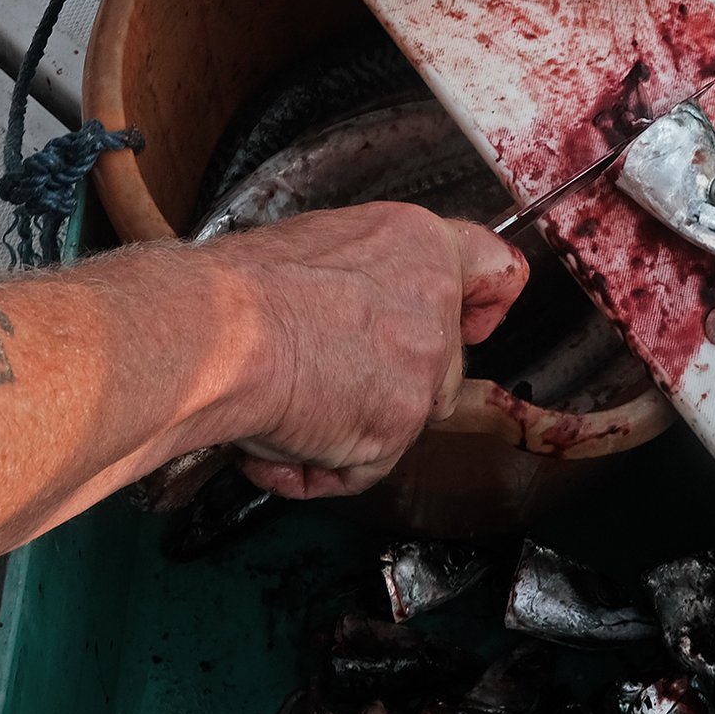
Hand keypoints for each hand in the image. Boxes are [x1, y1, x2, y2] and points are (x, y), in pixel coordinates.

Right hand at [202, 204, 527, 498]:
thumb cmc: (239, 286)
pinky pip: (361, 467)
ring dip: (341, 429)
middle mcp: (436, 304)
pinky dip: (314, 468)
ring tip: (275, 413)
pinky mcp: (399, 425)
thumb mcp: (315, 248)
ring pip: (398, 419)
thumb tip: (348, 312)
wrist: (219, 331)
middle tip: (317, 381)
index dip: (482, 305)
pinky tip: (270, 447)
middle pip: (438, 363)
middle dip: (384, 384)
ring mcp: (424, 369)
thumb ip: (361, 279)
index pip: (495, 273)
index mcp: (419, 245)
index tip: (474, 321)